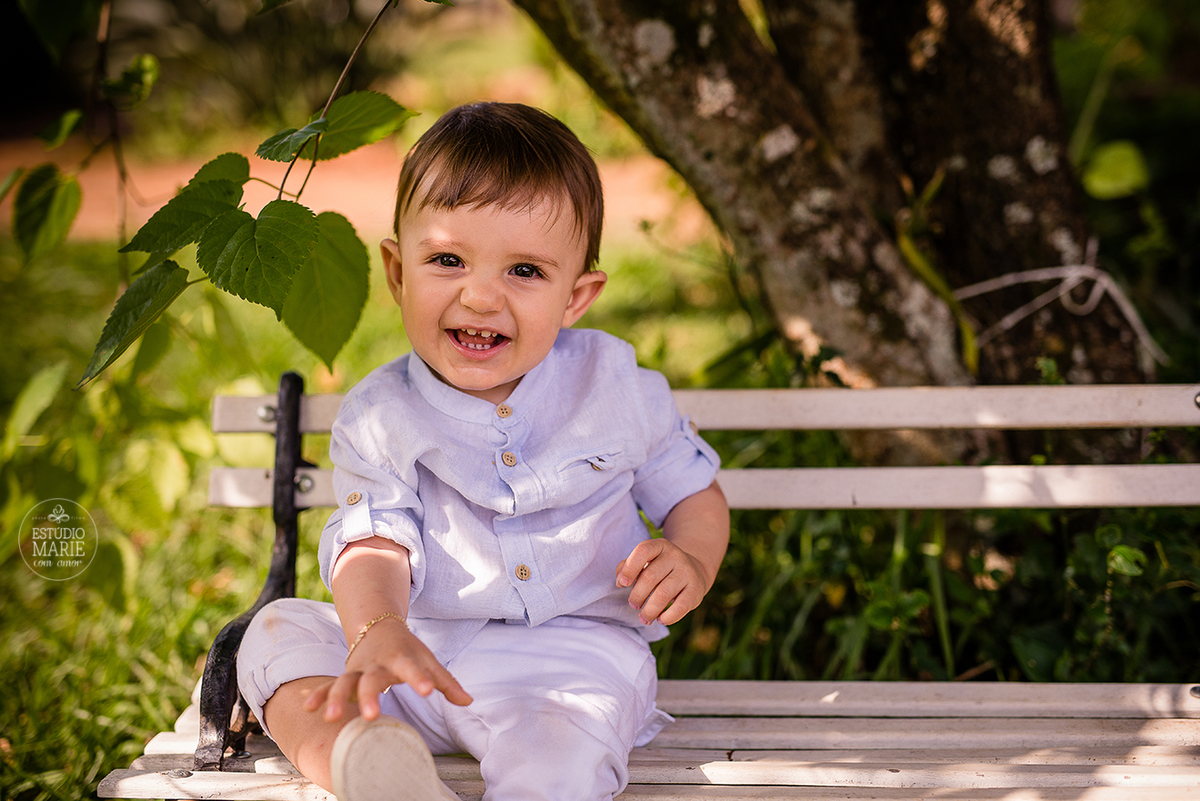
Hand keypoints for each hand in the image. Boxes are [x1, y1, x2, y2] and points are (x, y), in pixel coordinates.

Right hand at [303, 616, 472, 720]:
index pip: (412, 668)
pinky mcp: (344, 675)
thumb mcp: (429, 661)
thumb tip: (469, 701)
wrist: (378, 627)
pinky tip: (310, 708)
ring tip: (331, 718)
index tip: (428, 691)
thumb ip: (446, 682)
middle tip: (372, 716)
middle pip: (371, 680)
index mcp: (400, 658)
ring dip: (336, 698)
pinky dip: (319, 695)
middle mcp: (376, 663)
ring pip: (344, 682)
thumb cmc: (408, 650)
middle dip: (370, 697)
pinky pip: (328, 685)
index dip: (420, 679)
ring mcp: (357, 669)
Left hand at [616, 538, 711, 625]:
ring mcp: (687, 572)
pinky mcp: (696, 590)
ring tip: (644, 618)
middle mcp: (675, 556)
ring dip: (649, 610)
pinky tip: (660, 619)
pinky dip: (667, 617)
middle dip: (637, 595)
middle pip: (650, 577)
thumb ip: (627, 566)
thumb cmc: (660, 568)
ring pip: (663, 594)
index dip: (629, 568)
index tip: (622, 584)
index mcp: (660, 546)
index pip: (643, 551)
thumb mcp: (645, 561)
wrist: (694, 571)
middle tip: (633, 604)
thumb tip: (620, 582)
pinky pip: (680, 607)